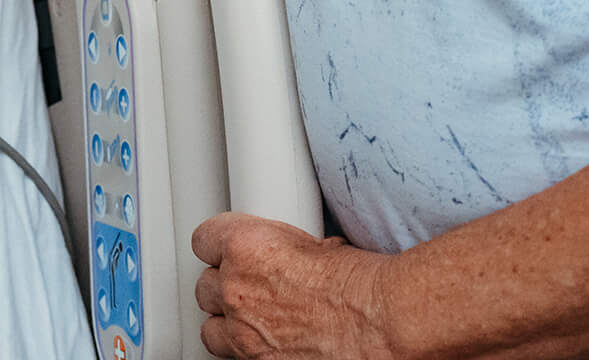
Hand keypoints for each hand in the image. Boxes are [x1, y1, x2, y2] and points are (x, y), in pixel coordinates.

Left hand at [193, 213, 397, 359]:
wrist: (385, 322)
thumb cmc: (362, 283)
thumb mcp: (316, 244)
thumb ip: (283, 250)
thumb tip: (287, 256)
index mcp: (245, 246)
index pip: (204, 241)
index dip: (219, 248)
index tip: (231, 254)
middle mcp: (235, 287)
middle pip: (205, 286)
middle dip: (227, 288)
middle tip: (255, 290)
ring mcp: (243, 331)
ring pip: (211, 329)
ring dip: (230, 325)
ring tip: (257, 323)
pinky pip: (233, 357)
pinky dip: (249, 352)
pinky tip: (273, 345)